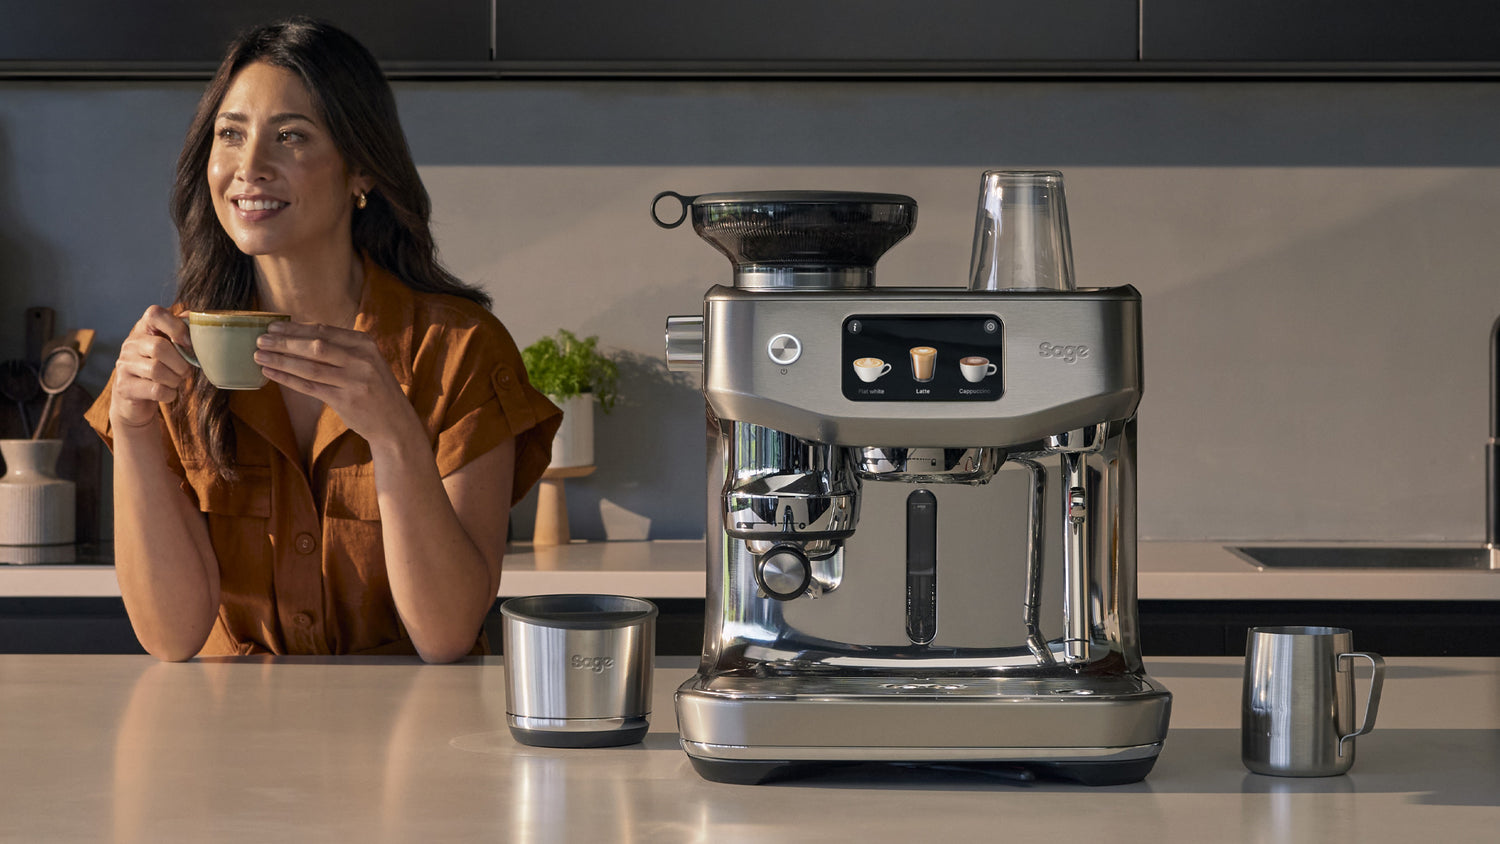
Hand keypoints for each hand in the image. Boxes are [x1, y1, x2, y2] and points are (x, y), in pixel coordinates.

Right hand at [110, 306, 193, 428]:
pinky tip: (167, 393)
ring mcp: (124, 365)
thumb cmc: (162, 368)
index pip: (155, 314)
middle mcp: (130, 344)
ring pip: (157, 370)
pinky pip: (156, 390)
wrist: (137, 399)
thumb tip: (197, 318)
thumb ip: (183, 331)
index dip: (177, 327)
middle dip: (180, 363)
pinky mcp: (123, 387)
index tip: (189, 344)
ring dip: (175, 380)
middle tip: (185, 372)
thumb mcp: (172, 347)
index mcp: (144, 329)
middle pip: (159, 347)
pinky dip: (169, 394)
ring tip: (175, 382)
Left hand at [254, 321, 413, 443]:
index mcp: (365, 344)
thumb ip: (341, 348)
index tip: (273, 327)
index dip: (295, 328)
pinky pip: (310, 387)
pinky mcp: (345, 401)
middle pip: (315, 346)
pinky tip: (271, 374)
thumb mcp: (366, 361)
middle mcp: (362, 359)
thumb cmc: (375, 389)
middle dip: (284, 342)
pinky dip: (288, 379)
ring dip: (281, 360)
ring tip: (260, 356)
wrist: (395, 422)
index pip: (324, 331)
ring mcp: (354, 380)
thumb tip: (300, 336)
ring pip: (310, 367)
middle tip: (261, 340)